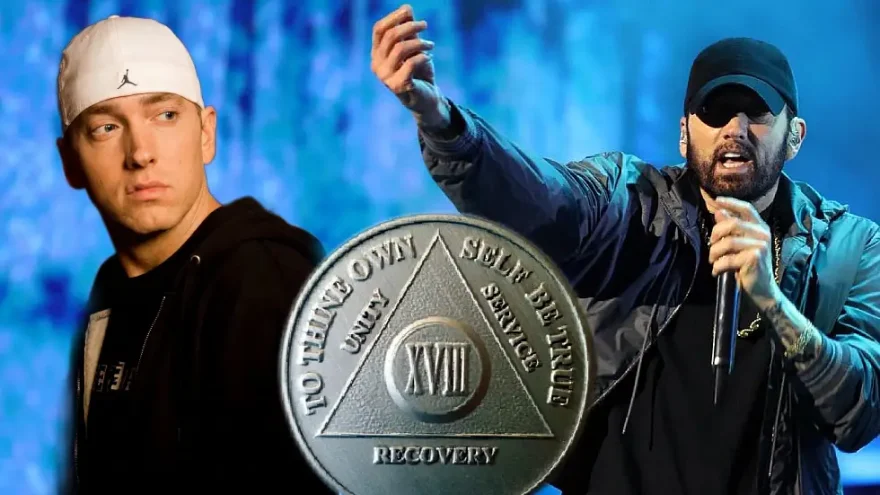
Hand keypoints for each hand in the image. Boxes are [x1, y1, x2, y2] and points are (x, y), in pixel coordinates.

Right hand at [371, 5, 449, 128]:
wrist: (428, 98)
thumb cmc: (419, 71)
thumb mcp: (414, 47)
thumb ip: (409, 30)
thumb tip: (406, 8)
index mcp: (377, 54)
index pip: (379, 29)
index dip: (394, 17)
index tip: (409, 12)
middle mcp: (377, 65)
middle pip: (390, 36)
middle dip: (410, 27)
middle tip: (425, 25)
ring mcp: (385, 77)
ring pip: (400, 48)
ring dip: (419, 42)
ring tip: (431, 45)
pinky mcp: (398, 86)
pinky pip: (410, 63)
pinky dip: (423, 57)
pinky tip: (429, 58)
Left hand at [707, 197, 780, 307]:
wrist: (762, 290)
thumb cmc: (748, 266)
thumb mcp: (739, 244)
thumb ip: (731, 228)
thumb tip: (718, 211)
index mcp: (760, 227)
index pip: (746, 208)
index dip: (731, 203)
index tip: (716, 201)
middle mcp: (763, 233)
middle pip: (732, 224)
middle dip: (716, 234)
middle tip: (711, 246)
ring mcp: (760, 246)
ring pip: (727, 243)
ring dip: (714, 253)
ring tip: (713, 261)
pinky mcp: (755, 258)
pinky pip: (727, 259)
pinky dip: (717, 266)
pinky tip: (717, 271)